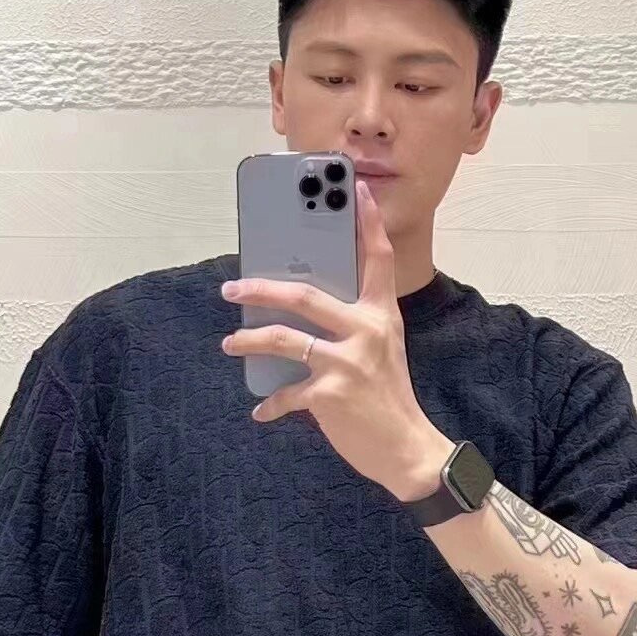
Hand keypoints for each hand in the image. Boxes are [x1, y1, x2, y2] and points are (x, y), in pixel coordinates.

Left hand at [220, 178, 448, 498]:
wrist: (406, 449)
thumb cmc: (388, 397)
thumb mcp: (381, 350)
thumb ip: (353, 325)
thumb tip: (300, 309)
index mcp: (382, 315)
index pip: (377, 259)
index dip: (366, 222)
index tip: (353, 186)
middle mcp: (367, 331)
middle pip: (305, 295)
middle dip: (262, 288)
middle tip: (232, 287)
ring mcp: (348, 362)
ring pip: (285, 339)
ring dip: (249, 340)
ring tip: (230, 343)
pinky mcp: (332, 395)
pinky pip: (288, 393)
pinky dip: (271, 404)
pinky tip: (261, 411)